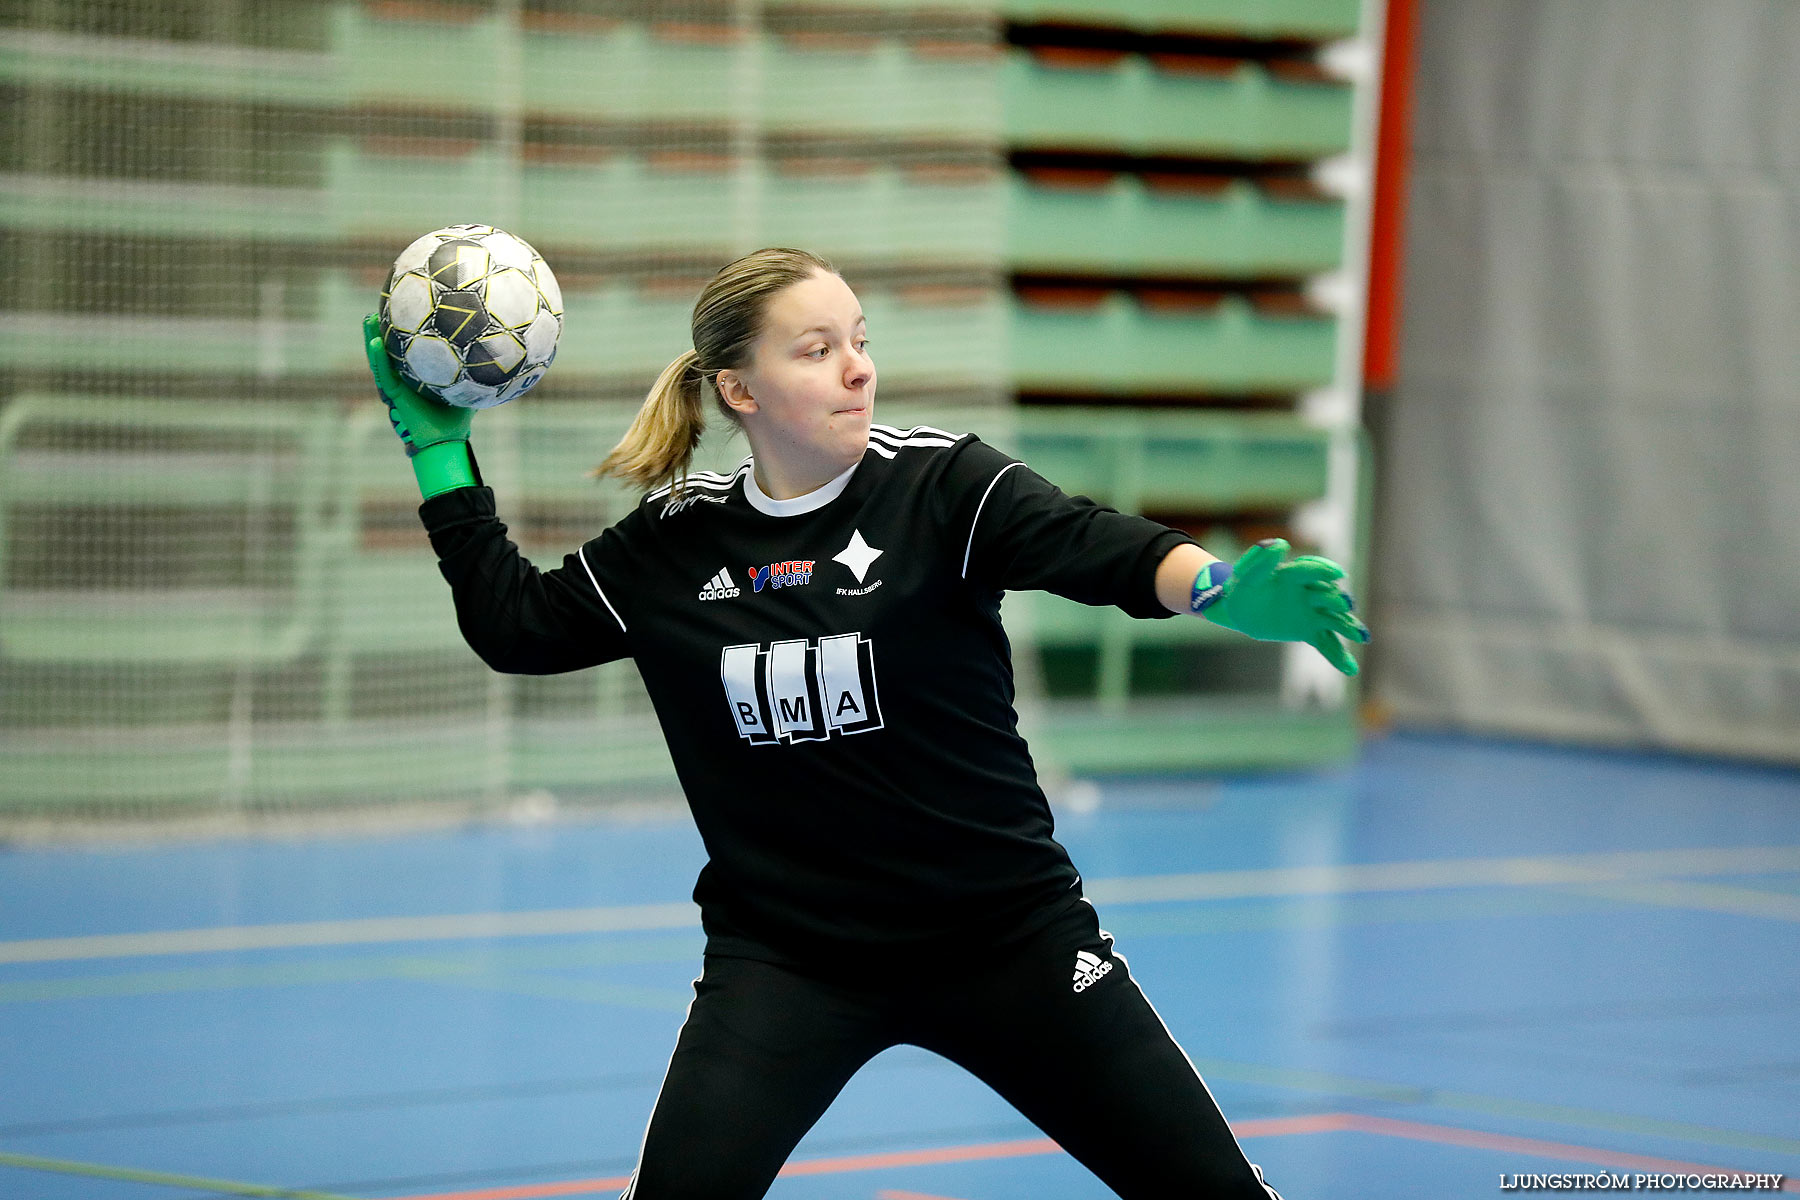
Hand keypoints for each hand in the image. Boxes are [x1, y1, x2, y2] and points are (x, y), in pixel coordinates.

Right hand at [363, 313, 471, 456]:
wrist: (447, 440)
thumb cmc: (457, 419)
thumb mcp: (467, 388)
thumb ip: (473, 372)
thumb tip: (491, 352)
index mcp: (417, 378)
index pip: (405, 352)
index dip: (399, 334)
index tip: (398, 313)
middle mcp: (404, 381)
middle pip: (388, 352)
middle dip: (380, 332)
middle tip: (376, 311)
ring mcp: (397, 388)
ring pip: (380, 360)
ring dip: (371, 339)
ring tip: (368, 319)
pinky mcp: (395, 397)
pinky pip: (384, 375)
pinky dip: (378, 358)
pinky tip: (375, 342)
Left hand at [1204, 538, 1369, 675]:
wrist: (1238, 608)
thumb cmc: (1243, 585)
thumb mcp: (1246, 573)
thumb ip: (1260, 559)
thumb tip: (1279, 544)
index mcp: (1294, 573)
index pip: (1311, 570)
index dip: (1324, 571)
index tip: (1338, 574)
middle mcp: (1309, 592)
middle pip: (1328, 596)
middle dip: (1337, 601)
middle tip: (1346, 606)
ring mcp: (1312, 612)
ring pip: (1334, 620)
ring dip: (1348, 627)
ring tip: (1362, 637)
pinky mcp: (1308, 631)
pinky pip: (1326, 643)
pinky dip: (1337, 656)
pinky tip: (1350, 669)